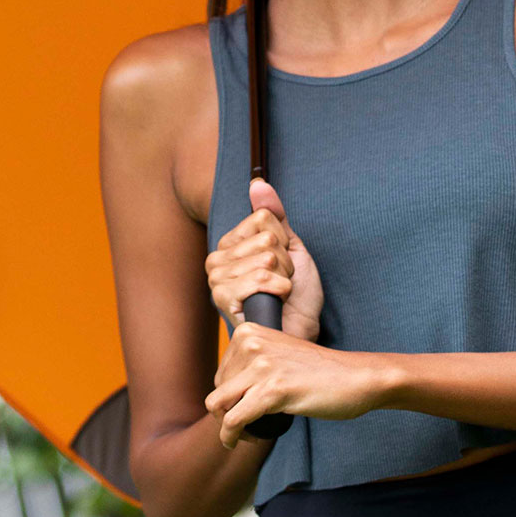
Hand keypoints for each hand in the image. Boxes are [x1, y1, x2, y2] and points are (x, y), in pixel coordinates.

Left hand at [204, 323, 384, 447]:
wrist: (354, 377)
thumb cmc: (320, 371)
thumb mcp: (279, 353)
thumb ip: (255, 360)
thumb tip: (226, 390)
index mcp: (249, 331)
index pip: (220, 373)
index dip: (230, 396)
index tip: (248, 408)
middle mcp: (251, 343)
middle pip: (217, 390)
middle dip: (228, 413)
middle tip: (250, 425)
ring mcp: (261, 365)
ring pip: (217, 405)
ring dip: (226, 427)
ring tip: (246, 434)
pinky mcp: (272, 390)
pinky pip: (233, 420)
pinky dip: (230, 437)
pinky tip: (238, 442)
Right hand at [205, 177, 323, 340]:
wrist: (299, 333)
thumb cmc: (294, 295)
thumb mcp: (289, 247)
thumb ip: (274, 215)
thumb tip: (258, 183)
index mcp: (229, 244)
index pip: (263, 216)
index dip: (283, 241)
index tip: (281, 264)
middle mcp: (216, 259)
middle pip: (266, 237)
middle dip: (284, 262)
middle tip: (280, 283)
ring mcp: (216, 279)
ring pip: (266, 256)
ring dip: (283, 277)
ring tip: (278, 294)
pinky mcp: (222, 299)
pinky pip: (261, 276)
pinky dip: (280, 289)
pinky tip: (276, 302)